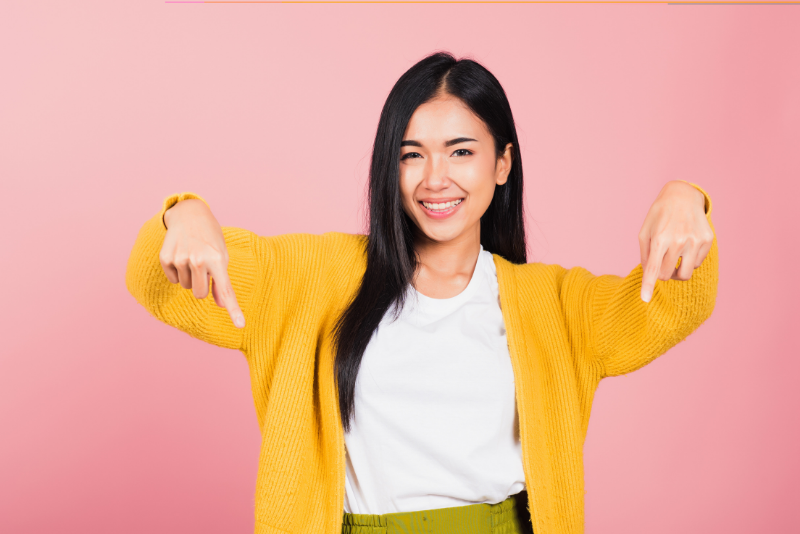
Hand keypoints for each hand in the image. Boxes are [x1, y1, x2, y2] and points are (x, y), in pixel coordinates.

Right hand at [160, 199, 244, 327]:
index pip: (227, 291)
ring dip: (190, 276)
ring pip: (186, 286)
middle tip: (204, 267)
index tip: (241, 326)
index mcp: (217, 260)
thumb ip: (222, 283)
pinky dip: (177, 271)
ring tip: (192, 255)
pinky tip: (181, 255)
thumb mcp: (222, 257)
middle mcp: (198, 260)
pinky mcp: (165, 258)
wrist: (190, 215)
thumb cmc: (210, 239)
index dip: (234, 310)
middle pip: (200, 294)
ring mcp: (180, 259)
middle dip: (202, 285)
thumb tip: (222, 305)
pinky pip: (173, 279)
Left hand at [638, 181, 713, 302]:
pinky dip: (689, 261)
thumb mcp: (645, 232)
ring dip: (676, 272)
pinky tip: (686, 246)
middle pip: (667, 275)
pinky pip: (696, 264)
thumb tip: (649, 276)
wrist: (683, 196)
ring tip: (673, 259)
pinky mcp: (707, 241)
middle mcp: (679, 241)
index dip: (648, 285)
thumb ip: (644, 255)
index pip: (652, 268)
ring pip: (684, 274)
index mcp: (659, 239)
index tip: (645, 299)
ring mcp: (695, 241)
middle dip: (661, 273)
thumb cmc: (659, 216)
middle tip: (660, 262)